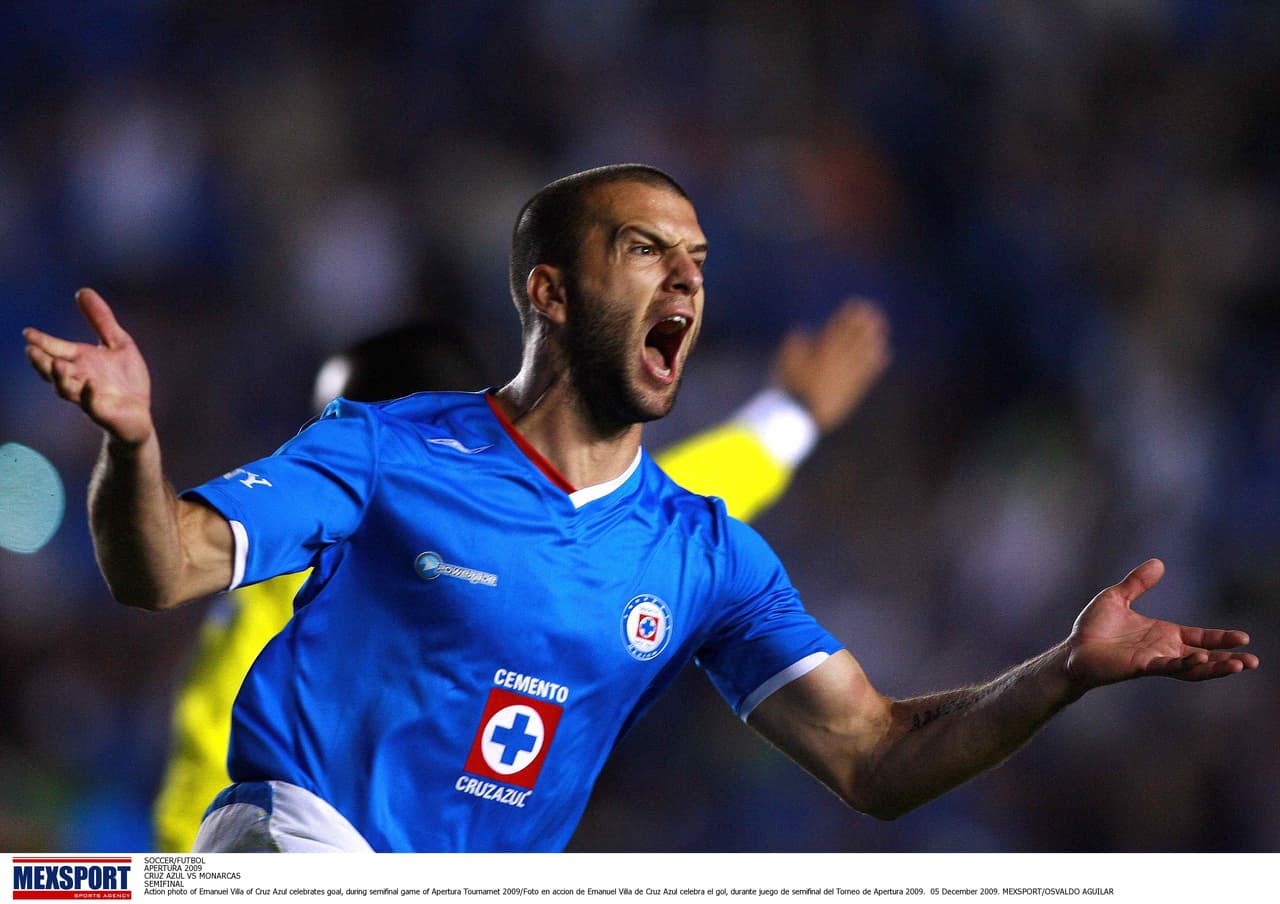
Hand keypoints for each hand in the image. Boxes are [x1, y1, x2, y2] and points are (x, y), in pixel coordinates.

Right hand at [24, 288, 154, 445]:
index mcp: (81, 361)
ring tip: (56, 363)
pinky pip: (91, 404)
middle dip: (41, 361)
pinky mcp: (102, 412)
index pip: (56, 349)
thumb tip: (83, 291)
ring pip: (66, 388)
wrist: (139, 415)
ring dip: (60, 377)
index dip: (42, 342)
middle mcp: (79, 378)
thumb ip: (101, 319)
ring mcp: (88, 396)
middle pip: (53, 370)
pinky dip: (88, 395)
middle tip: (30, 349)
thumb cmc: (125, 380)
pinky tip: (89, 385)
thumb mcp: (118, 343)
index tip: (28, 332)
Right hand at [772, 298, 890, 433]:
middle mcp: (837, 362)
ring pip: (863, 353)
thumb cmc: (790, 388)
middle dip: (863, 324)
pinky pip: (867, 373)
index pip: (836, 330)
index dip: (847, 316)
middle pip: (852, 339)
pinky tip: (884, 353)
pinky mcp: (852, 390)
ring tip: (881, 327)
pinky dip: (876, 362)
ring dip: (872, 338)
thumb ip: (795, 344)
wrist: (801, 416)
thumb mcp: (785, 362)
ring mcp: (846, 375)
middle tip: (873, 311)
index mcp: (820, 353)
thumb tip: (801, 330)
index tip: (855, 305)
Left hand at [1064, 559, 1258, 688]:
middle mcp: (1163, 650)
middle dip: (1228, 660)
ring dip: (1214, 666)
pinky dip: (1185, 663)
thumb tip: (1159, 562)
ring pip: (1191, 667)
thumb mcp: (1117, 597)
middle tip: (1252, 662)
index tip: (1243, 638)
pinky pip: (1168, 666)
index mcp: (1163, 634)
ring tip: (1238, 665)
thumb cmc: (1093, 628)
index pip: (1200, 637)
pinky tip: (1200, 658)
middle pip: (1204, 657)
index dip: (1221, 639)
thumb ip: (1138, 583)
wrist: (1073, 649)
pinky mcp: (1140, 666)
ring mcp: (1154, 660)